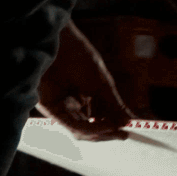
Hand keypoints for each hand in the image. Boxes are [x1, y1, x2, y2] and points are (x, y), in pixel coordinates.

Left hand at [36, 22, 131, 140]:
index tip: (127, 131)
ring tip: (116, 129)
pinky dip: (90, 128)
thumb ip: (113, 104)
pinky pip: (71, 124)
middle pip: (88, 128)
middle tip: (123, 135)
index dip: (112, 128)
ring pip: (80, 130)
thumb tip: (127, 122)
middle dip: (107, 134)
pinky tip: (104, 124)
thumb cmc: (78, 55)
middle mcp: (69, 104)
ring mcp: (58, 106)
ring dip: (100, 133)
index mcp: (81, 98)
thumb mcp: (102, 83)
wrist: (58, 41)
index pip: (96, 120)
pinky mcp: (49, 106)